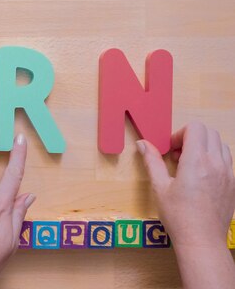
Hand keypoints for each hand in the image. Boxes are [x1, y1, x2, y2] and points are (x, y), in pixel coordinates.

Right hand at [137, 122, 234, 288]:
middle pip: (209, 132)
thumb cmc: (178, 216)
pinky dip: (214, 158)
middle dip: (191, 137)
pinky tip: (201, 176)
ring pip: (220, 144)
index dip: (179, 134)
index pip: (195, 128)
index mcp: (197, 161)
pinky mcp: (233, 183)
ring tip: (190, 164)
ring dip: (204, 146)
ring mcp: (228, 173)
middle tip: (178, 155)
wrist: (202, 240)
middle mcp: (216, 163)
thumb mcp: (160, 187)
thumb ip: (152, 161)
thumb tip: (142, 144)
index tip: (171, 149)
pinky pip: (226, 159)